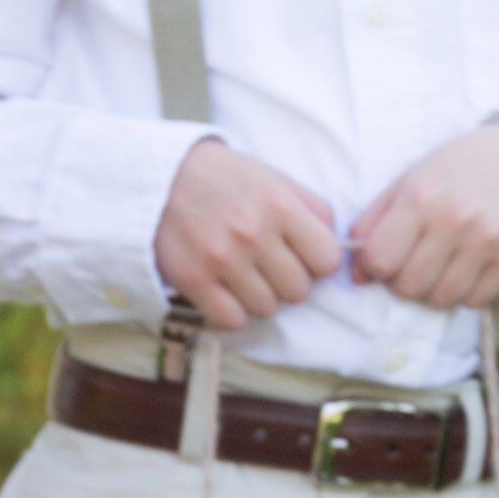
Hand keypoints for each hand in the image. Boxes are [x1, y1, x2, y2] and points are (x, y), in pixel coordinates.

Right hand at [152, 137, 342, 334]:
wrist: (160, 178)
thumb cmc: (224, 179)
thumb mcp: (273, 178)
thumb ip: (311, 208)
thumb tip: (337, 245)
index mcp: (280, 207)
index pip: (327, 261)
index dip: (317, 262)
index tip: (302, 256)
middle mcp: (253, 235)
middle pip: (299, 291)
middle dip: (288, 282)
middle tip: (269, 266)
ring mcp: (222, 260)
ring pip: (266, 309)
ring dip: (258, 297)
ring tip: (243, 275)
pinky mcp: (193, 280)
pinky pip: (231, 319)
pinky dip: (230, 311)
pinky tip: (224, 291)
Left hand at [346, 118, 498, 318]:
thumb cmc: (452, 172)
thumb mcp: (405, 183)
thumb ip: (372, 226)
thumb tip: (356, 276)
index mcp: (421, 197)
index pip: (380, 260)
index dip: (376, 266)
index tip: (386, 257)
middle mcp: (456, 220)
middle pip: (409, 287)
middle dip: (403, 282)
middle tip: (414, 263)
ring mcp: (488, 241)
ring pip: (441, 300)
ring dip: (434, 290)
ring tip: (440, 266)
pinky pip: (475, 301)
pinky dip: (466, 292)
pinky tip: (467, 267)